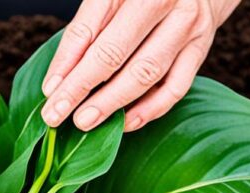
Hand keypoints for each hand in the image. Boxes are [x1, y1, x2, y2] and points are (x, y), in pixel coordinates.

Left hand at [41, 0, 238, 131]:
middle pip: (115, 54)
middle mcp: (165, 1)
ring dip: (112, 104)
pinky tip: (124, 123)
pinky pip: (175, 88)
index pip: (89, 30)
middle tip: (58, 116)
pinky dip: (148, 110)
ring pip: (146, 74)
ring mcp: (187, 26)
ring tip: (85, 121)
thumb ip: (84, 32)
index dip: (65, 65)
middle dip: (82, 89)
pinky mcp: (200, 49)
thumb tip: (57, 81)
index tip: (49, 93)